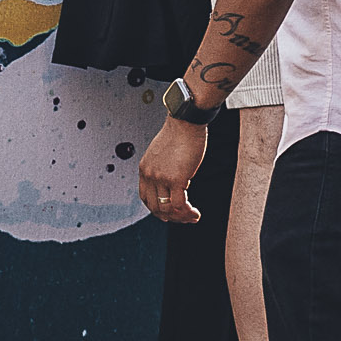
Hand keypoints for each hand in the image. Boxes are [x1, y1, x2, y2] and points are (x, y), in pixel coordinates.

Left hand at [136, 109, 207, 224]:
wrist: (186, 122)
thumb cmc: (180, 133)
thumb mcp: (164, 153)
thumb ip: (165, 168)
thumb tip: (179, 182)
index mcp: (144, 170)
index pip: (146, 198)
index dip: (158, 209)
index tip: (170, 212)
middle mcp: (149, 176)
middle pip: (155, 207)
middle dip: (170, 217)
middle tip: (184, 218)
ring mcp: (161, 178)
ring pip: (167, 209)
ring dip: (180, 218)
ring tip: (193, 217)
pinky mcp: (176, 178)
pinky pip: (179, 205)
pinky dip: (187, 212)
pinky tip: (196, 213)